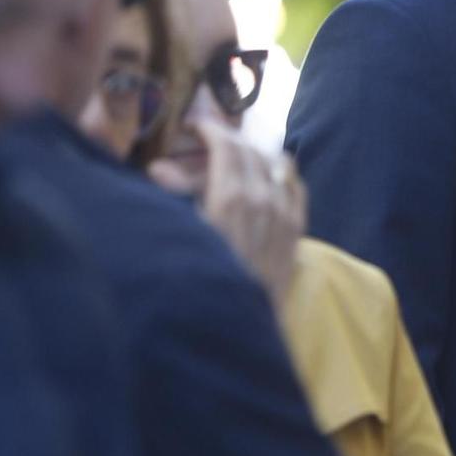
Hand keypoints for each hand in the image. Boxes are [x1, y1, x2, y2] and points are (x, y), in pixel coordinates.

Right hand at [175, 124, 305, 308]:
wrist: (236, 329)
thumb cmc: (199, 282)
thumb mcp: (180, 236)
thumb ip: (173, 196)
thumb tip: (159, 168)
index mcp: (232, 195)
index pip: (226, 144)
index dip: (209, 129)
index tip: (192, 126)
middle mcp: (264, 199)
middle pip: (250, 150)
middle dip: (227, 139)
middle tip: (205, 140)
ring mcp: (285, 214)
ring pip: (276, 164)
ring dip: (253, 154)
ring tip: (232, 158)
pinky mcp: (296, 231)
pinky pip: (295, 187)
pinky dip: (281, 173)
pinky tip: (268, 175)